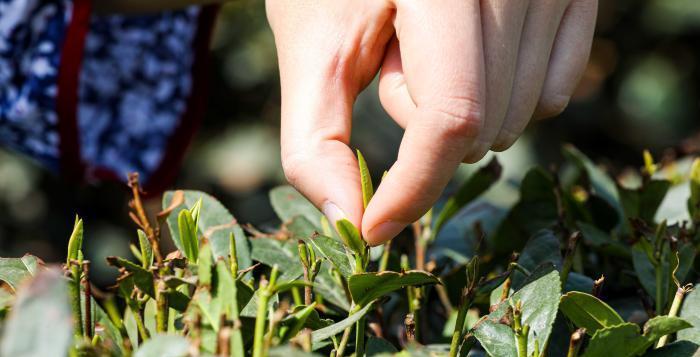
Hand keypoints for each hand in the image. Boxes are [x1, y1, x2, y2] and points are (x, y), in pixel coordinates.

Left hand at [267, 0, 597, 244]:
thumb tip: (352, 223)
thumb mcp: (311, 48)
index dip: (412, 186)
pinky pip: (554, 92)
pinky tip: (469, 55)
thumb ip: (316, 140)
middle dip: (421, 127)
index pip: (451, 112)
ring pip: (520, 116)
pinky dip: (506, 99)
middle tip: (390, 63)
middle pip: (484, 124)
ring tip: (426, 47)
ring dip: (461, 112)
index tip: (374, 227)